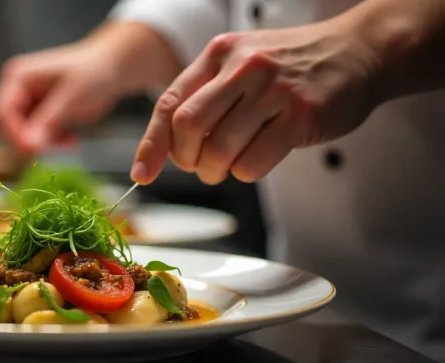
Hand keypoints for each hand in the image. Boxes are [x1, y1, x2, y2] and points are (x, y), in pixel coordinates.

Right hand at [0, 43, 121, 153]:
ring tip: (69, 141)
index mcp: (18, 77)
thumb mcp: (70, 97)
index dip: (14, 134)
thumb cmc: (92, 73)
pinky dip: (53, 142)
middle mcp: (17, 89)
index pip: (2, 112)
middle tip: (54, 148)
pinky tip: (71, 139)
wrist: (112, 69)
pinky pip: (37, 138)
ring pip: (23, 135)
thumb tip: (29, 146)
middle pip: (9, 127)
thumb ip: (48, 121)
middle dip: (30, 141)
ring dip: (45, 143)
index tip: (33, 151)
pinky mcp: (40, 114)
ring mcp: (28, 102)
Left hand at [130, 19, 381, 184]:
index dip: (151, 144)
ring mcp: (272, 91)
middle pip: (188, 128)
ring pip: (219, 150)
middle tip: (200, 166)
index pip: (169, 103)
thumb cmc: (293, 66)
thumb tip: (167, 146)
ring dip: (216, 171)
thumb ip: (205, 95)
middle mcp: (242, 67)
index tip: (141, 173)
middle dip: (186, 159)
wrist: (360, 50)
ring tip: (227, 167)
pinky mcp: (300, 117)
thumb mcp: (242, 63)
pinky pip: (252, 163)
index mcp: (219, 53)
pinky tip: (256, 160)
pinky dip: (245, 173)